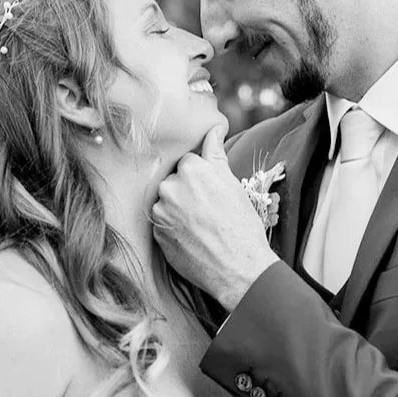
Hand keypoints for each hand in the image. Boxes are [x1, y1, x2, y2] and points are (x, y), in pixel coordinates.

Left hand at [152, 125, 278, 310]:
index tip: (212, 193)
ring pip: (167, 202)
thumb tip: (215, 129)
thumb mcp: (232, 183)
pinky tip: (192, 237)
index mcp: (191, 169)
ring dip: (178, 210)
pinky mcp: (156, 233)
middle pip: (174, 181)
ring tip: (201, 226)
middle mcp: (170, 187)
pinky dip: (173, 228)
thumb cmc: (241, 225)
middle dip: (187, 192)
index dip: (202, 178)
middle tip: (208, 211)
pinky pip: (162, 223)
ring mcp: (161, 211)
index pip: (189, 162)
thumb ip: (215, 153)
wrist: (238, 268)